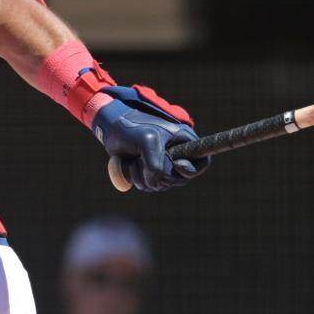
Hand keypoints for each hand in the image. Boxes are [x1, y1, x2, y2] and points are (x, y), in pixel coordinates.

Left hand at [92, 85, 209, 191]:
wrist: (111, 128)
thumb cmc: (133, 127)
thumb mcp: (147, 140)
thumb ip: (156, 164)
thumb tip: (157, 182)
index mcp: (184, 142)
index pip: (202, 163)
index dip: (191, 170)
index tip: (176, 166)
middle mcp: (177, 156)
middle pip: (179, 179)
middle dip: (159, 173)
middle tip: (145, 158)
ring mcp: (163, 165)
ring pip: (162, 185)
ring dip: (144, 176)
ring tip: (135, 158)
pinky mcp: (149, 172)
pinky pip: (149, 186)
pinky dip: (137, 178)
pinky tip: (130, 164)